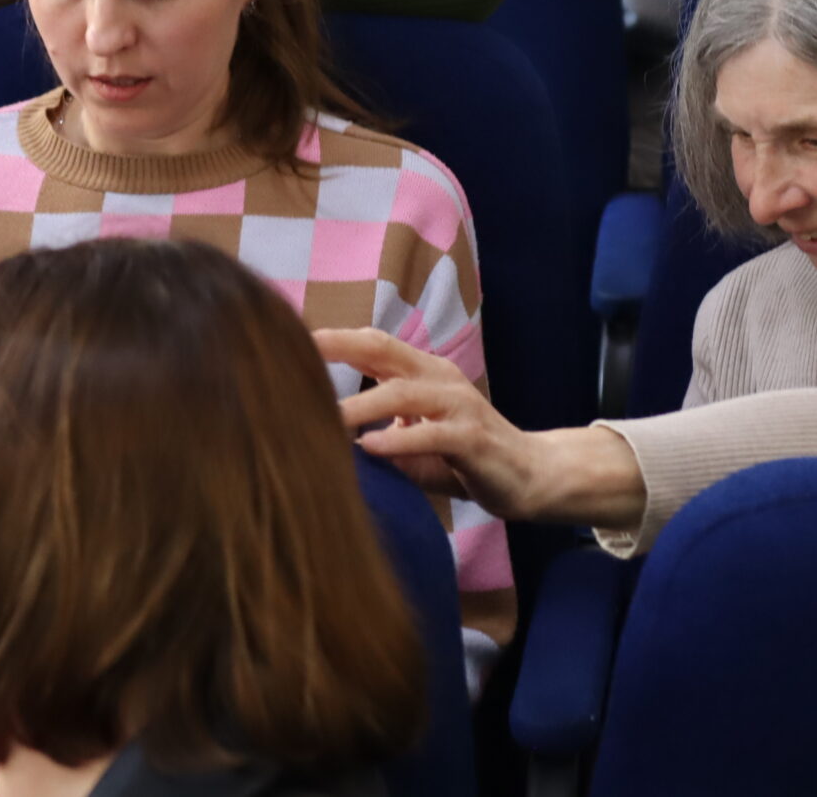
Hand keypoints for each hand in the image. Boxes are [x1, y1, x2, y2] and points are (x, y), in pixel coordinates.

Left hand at [317, 329, 644, 528]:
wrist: (529, 477)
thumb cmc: (461, 459)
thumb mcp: (411, 441)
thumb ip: (375, 429)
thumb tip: (321, 434)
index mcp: (421, 372)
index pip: (370, 344)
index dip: (331, 339)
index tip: (286, 339)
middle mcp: (437, 377)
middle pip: (381, 348)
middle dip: (336, 347)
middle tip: (291, 355)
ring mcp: (458, 404)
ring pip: (401, 392)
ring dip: (358, 406)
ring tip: (322, 417)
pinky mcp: (472, 437)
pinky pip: (431, 434)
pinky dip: (397, 440)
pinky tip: (369, 448)